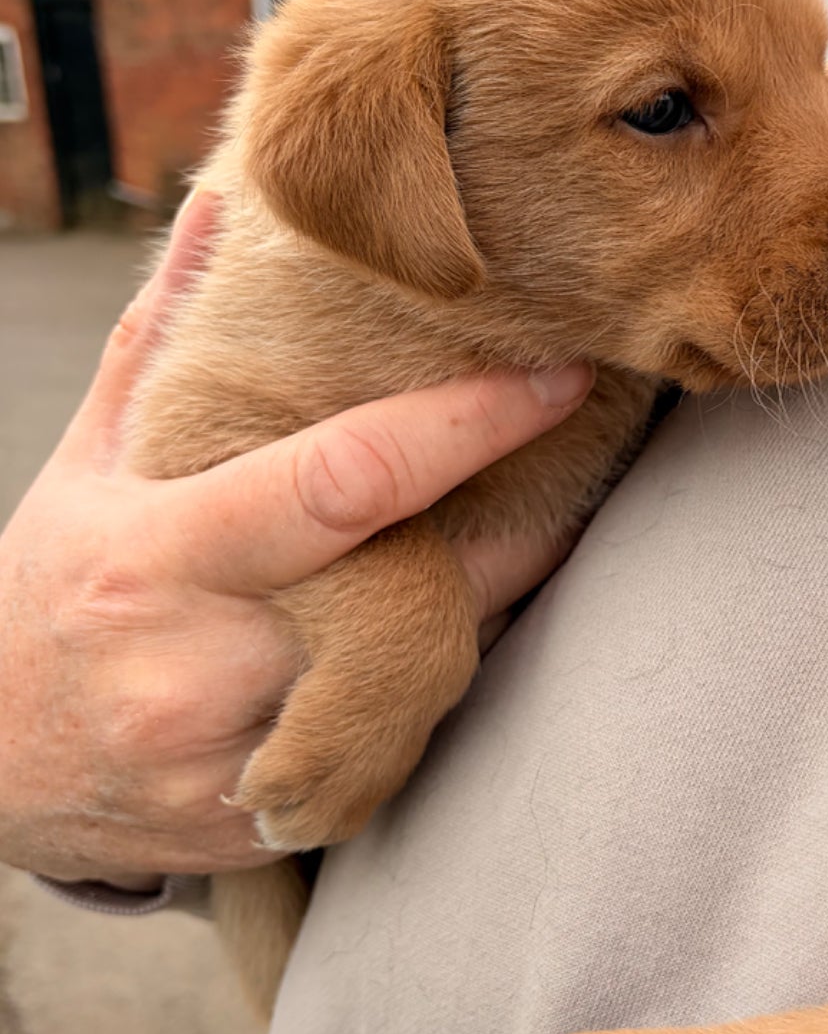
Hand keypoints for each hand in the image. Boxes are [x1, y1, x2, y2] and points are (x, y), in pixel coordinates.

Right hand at [0, 190, 592, 884]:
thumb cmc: (50, 591)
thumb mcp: (88, 465)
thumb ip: (162, 339)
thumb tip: (223, 202)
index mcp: (165, 552)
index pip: (347, 481)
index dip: (467, 427)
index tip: (557, 378)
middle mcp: (205, 663)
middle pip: (424, 593)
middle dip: (515, 533)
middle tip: (570, 469)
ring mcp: (237, 760)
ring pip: (425, 685)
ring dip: (475, 621)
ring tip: (484, 562)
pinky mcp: (260, 831)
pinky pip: (394, 759)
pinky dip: (421, 704)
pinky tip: (410, 659)